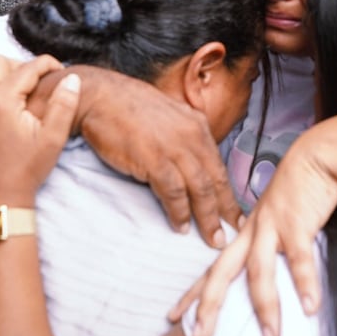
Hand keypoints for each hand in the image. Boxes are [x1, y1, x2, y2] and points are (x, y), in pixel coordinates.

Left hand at [0, 55, 79, 203]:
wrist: (0, 197)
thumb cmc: (28, 168)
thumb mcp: (54, 137)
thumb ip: (64, 104)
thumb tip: (72, 78)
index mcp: (2, 101)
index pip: (26, 68)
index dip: (46, 64)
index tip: (57, 70)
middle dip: (17, 65)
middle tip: (31, 81)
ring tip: (4, 81)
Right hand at [72, 68, 239, 248]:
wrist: (100, 96)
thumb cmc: (128, 108)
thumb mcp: (168, 117)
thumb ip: (183, 138)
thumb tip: (191, 163)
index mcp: (197, 125)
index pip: (219, 165)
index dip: (229, 192)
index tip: (236, 213)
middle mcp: (192, 135)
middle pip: (216, 179)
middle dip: (227, 210)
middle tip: (235, 233)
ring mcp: (174, 147)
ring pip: (201, 189)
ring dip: (208, 218)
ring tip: (213, 239)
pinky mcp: (154, 158)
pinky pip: (174, 191)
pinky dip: (179, 211)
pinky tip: (182, 226)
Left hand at [169, 136, 336, 335]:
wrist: (316, 156)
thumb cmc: (298, 191)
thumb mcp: (276, 219)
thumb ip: (271, 246)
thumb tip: (274, 279)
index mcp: (244, 234)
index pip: (212, 268)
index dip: (193, 293)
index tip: (174, 318)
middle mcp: (251, 233)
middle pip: (222, 273)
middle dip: (210, 307)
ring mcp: (271, 228)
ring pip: (260, 273)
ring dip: (267, 310)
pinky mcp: (296, 223)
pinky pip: (300, 260)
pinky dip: (304, 284)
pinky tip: (309, 308)